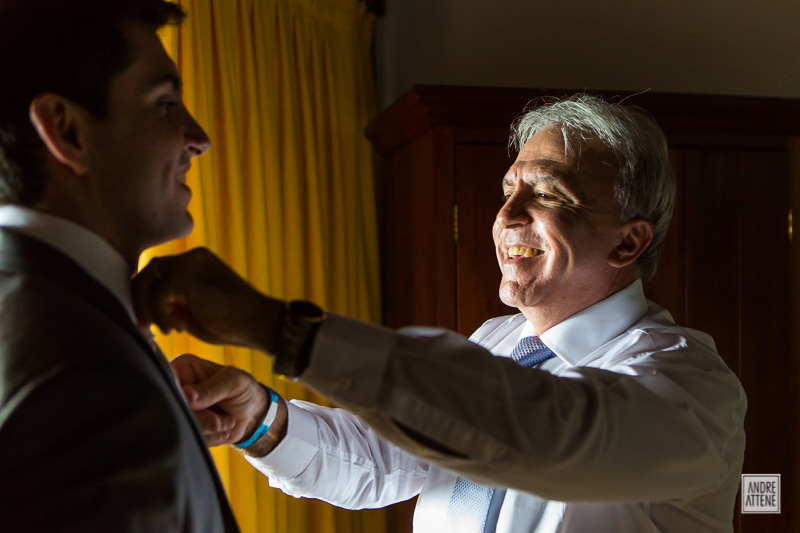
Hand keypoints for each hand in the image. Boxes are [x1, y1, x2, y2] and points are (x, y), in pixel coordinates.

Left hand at [132, 248, 284, 353]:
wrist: (258, 323)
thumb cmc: (230, 323)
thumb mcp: (195, 308)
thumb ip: (173, 300)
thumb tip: (144, 309)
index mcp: (195, 261)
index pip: (157, 270)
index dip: (146, 295)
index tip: (148, 321)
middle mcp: (192, 256)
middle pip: (149, 271)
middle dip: (140, 300)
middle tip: (145, 327)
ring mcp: (190, 264)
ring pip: (149, 281)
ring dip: (149, 309)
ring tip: (167, 329)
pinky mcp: (188, 277)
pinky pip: (158, 294)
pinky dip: (162, 314)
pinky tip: (179, 327)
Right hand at [171, 353, 268, 446]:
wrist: (253, 413)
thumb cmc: (243, 389)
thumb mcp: (233, 382)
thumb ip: (211, 389)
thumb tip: (187, 396)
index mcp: (183, 368)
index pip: (167, 381)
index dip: (181, 397)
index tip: (197, 405)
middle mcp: (176, 388)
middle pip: (171, 408)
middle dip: (199, 418)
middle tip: (219, 419)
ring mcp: (180, 409)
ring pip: (180, 426)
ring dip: (208, 429)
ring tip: (227, 421)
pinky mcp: (185, 427)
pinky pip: (190, 438)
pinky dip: (211, 437)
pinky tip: (224, 429)